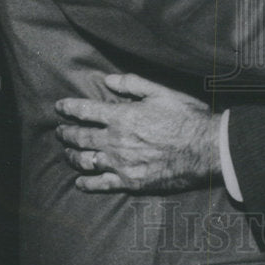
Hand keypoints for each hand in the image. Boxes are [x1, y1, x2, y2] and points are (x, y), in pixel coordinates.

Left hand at [55, 74, 221, 191]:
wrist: (205, 149)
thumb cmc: (186, 117)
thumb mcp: (162, 92)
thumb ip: (133, 84)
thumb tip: (107, 80)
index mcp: (122, 116)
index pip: (85, 111)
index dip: (69, 108)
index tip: (58, 107)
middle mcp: (116, 141)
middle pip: (80, 137)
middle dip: (66, 132)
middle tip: (59, 130)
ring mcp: (121, 163)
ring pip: (85, 160)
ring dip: (72, 155)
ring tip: (67, 152)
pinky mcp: (129, 182)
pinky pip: (100, 184)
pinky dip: (86, 183)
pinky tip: (80, 181)